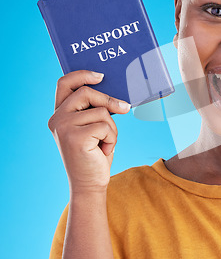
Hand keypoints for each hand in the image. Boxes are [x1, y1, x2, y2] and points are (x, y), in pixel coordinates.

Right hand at [48, 70, 130, 193]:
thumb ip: (95, 109)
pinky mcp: (74, 137)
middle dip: (109, 100)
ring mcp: (63, 127)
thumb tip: (116, 94)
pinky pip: (105, 126)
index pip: (65, 83)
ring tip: (105, 142)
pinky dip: (112, 137)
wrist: (90, 183)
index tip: (101, 76)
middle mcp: (56, 118)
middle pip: (86, 92)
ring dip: (112, 127)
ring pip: (101, 111)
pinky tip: (104, 150)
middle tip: (125, 108)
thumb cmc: (95, 153)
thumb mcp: (94, 127)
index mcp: (59, 113)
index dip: (82, 75)